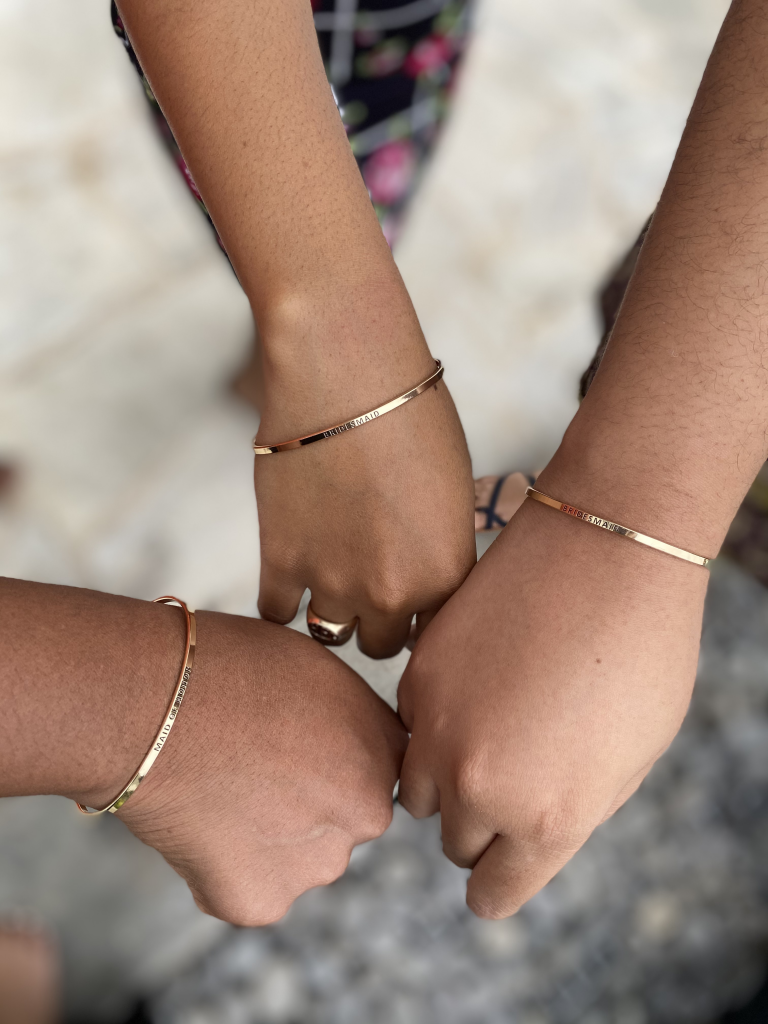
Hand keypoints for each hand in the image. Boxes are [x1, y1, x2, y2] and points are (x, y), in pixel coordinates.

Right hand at [118, 612, 406, 924]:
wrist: (153, 704)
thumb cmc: (229, 667)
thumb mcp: (319, 669)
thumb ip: (353, 717)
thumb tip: (348, 739)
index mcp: (383, 755)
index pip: (371, 770)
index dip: (329, 757)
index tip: (293, 747)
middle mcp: (365, 817)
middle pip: (341, 819)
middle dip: (309, 802)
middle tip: (254, 769)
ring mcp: (314, 866)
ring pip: (300, 858)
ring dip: (272, 838)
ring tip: (222, 789)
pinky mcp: (258, 901)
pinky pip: (250, 887)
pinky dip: (226, 866)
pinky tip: (201, 821)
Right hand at [253, 300, 475, 659]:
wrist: (347, 374)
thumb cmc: (411, 415)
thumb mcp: (453, 489)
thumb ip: (440, 546)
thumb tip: (422, 569)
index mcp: (448, 573)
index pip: (438, 633)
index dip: (421, 618)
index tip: (408, 603)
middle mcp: (394, 592)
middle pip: (383, 644)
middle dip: (377, 619)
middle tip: (365, 583)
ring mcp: (335, 582)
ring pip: (332, 635)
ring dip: (332, 610)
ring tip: (329, 573)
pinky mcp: (281, 563)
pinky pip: (278, 614)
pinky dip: (284, 598)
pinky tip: (289, 571)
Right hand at [397, 492, 707, 917]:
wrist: (606, 549)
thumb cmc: (642, 651)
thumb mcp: (630, 757)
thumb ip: (569, 810)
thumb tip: (527, 825)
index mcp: (546, 820)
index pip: (492, 894)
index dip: (499, 883)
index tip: (500, 866)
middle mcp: (481, 785)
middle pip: (455, 841)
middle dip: (480, 823)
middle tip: (510, 775)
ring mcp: (438, 727)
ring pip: (418, 790)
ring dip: (444, 776)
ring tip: (484, 731)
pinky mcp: (418, 672)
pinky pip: (408, 725)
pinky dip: (433, 720)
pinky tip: (475, 683)